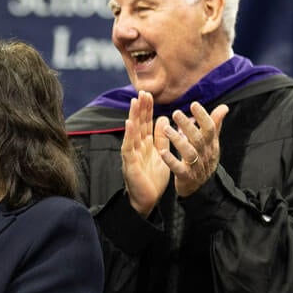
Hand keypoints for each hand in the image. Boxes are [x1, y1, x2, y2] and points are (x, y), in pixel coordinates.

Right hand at [121, 91, 170, 216]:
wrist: (147, 200)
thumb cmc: (153, 179)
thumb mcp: (161, 154)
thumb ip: (162, 138)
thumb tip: (163, 119)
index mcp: (146, 145)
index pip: (146, 123)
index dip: (147, 109)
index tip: (149, 95)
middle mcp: (137, 147)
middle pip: (138, 124)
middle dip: (140, 108)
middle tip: (142, 92)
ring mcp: (132, 154)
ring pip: (132, 132)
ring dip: (133, 116)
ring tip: (135, 102)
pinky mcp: (129, 163)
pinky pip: (128, 147)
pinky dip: (129, 135)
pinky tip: (130, 124)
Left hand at [159, 102, 229, 196]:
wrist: (202, 188)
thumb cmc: (204, 160)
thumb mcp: (211, 143)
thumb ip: (215, 125)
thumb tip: (224, 107)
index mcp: (211, 145)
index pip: (210, 129)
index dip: (203, 116)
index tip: (193, 104)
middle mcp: (205, 154)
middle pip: (198, 139)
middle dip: (188, 125)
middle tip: (175, 113)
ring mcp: (196, 166)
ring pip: (189, 152)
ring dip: (177, 140)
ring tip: (165, 129)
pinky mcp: (186, 177)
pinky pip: (179, 168)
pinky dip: (171, 160)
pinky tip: (162, 151)